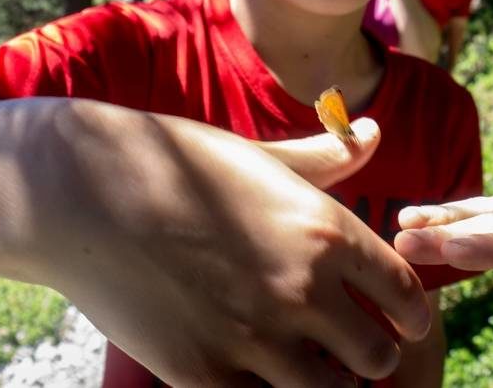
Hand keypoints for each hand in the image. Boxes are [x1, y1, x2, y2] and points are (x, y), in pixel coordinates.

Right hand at [38, 105, 430, 386]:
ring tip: (303, 362)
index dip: (409, 313)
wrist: (83, 192)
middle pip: (379, 358)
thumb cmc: (177, 161)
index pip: (407, 296)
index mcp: (326, 230)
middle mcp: (302, 288)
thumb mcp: (259, 155)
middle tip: (346, 344)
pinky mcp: (204, 375)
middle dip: (370, 355)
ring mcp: (254, 337)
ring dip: (325, 384)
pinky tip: (251, 368)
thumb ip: (327, 156)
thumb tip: (376, 131)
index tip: (397, 317)